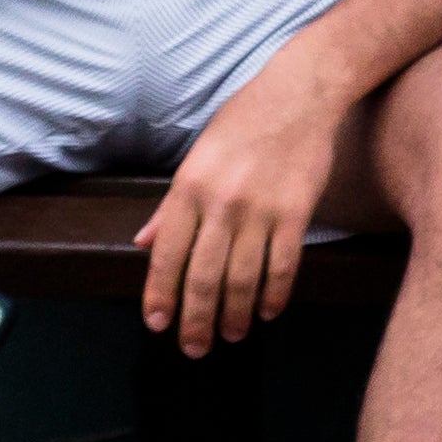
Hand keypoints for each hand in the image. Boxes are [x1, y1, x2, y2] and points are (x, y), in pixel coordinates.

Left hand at [135, 51, 350, 355]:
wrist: (298, 94)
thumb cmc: (243, 123)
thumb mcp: (195, 158)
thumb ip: (170, 206)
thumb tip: (143, 243)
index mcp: (189, 188)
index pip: (166, 255)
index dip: (160, 295)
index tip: (157, 324)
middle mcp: (221, 203)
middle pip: (204, 277)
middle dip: (196, 320)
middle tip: (194, 347)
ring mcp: (261, 209)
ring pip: (242, 278)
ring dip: (234, 315)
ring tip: (231, 335)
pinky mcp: (296, 212)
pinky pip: (283, 265)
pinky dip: (274, 294)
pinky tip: (267, 311)